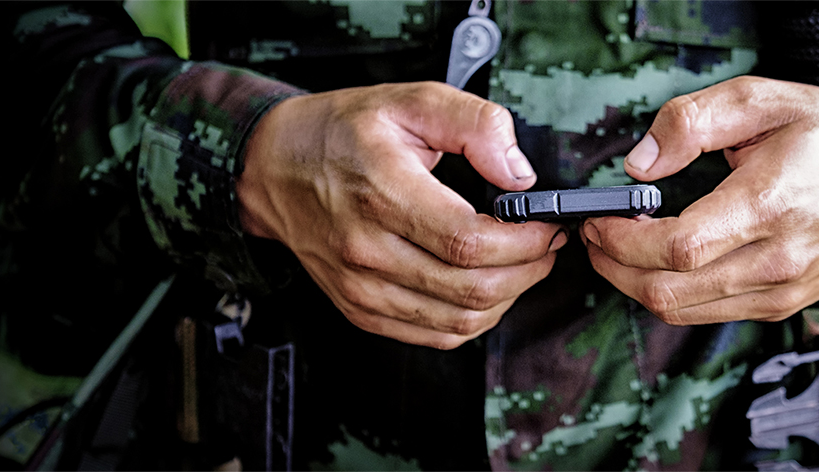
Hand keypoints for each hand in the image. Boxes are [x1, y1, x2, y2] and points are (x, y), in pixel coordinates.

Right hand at [238, 82, 566, 348]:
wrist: (271, 166)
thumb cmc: (340, 131)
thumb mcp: (410, 100)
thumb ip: (474, 125)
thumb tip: (519, 174)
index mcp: (382, 193)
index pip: (470, 242)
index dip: (524, 242)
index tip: (547, 225)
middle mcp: (367, 249)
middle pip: (471, 288)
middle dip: (528, 270)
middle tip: (545, 245)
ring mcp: (361, 287)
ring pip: (458, 321)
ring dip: (507, 298)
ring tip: (522, 264)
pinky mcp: (360, 309)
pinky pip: (434, 335)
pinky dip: (473, 319)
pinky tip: (486, 288)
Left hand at [583, 76, 818, 323]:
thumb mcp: (764, 99)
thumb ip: (693, 121)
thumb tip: (640, 163)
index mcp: (771, 204)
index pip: (677, 247)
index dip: (622, 239)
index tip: (599, 217)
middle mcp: (778, 259)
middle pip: (668, 291)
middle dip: (614, 266)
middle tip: (595, 234)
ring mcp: (782, 290)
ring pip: (683, 311)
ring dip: (635, 285)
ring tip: (618, 248)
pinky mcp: (783, 306)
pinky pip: (709, 314)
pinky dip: (671, 294)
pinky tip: (661, 263)